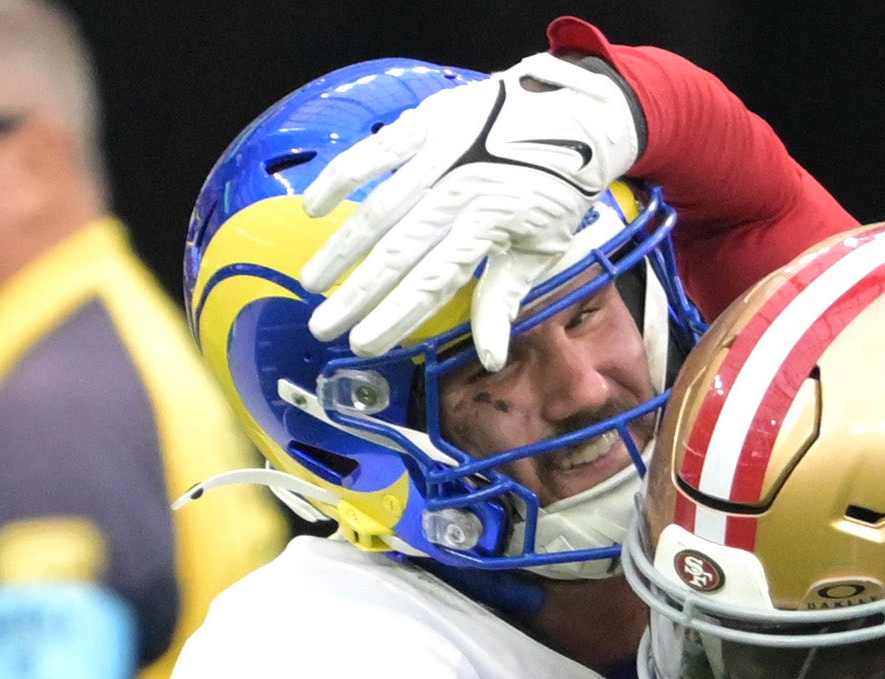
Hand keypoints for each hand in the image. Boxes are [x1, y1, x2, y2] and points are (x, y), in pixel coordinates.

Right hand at [298, 53, 639, 364]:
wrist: (572, 115)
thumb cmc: (557, 189)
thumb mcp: (542, 249)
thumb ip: (505, 300)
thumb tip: (490, 359)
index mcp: (489, 228)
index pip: (432, 282)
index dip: (395, 316)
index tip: (364, 344)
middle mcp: (459, 192)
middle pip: (396, 253)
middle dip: (356, 295)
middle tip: (322, 325)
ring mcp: (439, 155)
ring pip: (377, 209)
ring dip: (340, 249)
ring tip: (312, 282)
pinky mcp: (424, 122)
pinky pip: (373, 152)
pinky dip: (340, 178)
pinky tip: (314, 208)